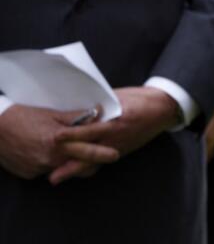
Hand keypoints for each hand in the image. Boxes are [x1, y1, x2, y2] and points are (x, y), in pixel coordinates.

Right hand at [0, 104, 117, 179]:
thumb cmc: (23, 116)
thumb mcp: (52, 113)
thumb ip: (76, 117)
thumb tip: (97, 113)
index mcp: (58, 140)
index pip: (88, 146)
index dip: (103, 148)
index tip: (116, 149)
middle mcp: (50, 158)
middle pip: (80, 165)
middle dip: (94, 161)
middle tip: (109, 155)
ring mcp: (39, 168)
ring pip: (64, 169)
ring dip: (72, 162)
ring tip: (75, 151)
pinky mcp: (29, 174)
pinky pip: (47, 170)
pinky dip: (53, 163)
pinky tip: (50, 152)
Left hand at [54, 87, 178, 177]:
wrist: (162, 109)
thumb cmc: (139, 99)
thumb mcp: (118, 98)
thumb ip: (99, 106)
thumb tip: (79, 110)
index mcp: (116, 119)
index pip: (90, 129)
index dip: (73, 134)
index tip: (56, 137)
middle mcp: (116, 135)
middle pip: (89, 152)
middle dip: (70, 164)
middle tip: (52, 174)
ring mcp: (119, 145)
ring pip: (93, 161)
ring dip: (75, 170)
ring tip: (57, 178)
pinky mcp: (121, 151)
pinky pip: (101, 161)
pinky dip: (88, 166)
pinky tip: (75, 172)